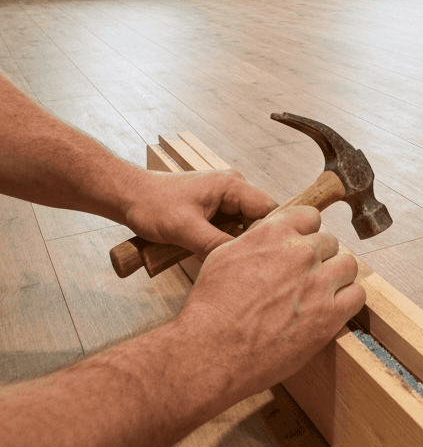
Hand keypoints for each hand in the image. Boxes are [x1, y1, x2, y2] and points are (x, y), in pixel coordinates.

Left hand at [122, 170, 276, 258]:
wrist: (129, 196)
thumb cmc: (152, 205)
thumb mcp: (184, 228)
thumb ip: (215, 244)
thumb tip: (241, 260)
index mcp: (232, 185)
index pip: (268, 209)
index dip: (270, 231)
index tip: (262, 255)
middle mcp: (234, 188)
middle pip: (259, 218)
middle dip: (252, 239)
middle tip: (243, 261)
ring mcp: (224, 198)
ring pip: (245, 224)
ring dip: (236, 241)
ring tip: (227, 258)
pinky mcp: (215, 207)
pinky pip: (231, 226)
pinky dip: (225, 240)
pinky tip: (214, 252)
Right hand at [175, 206, 365, 401]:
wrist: (211, 352)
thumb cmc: (211, 308)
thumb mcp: (225, 255)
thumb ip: (257, 239)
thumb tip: (273, 235)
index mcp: (275, 234)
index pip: (310, 217)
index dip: (306, 234)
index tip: (302, 247)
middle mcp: (301, 253)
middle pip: (329, 243)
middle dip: (318, 258)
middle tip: (304, 279)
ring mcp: (319, 283)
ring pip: (347, 265)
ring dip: (336, 277)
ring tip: (320, 294)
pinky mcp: (330, 314)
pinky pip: (356, 295)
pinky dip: (347, 301)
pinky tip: (331, 309)